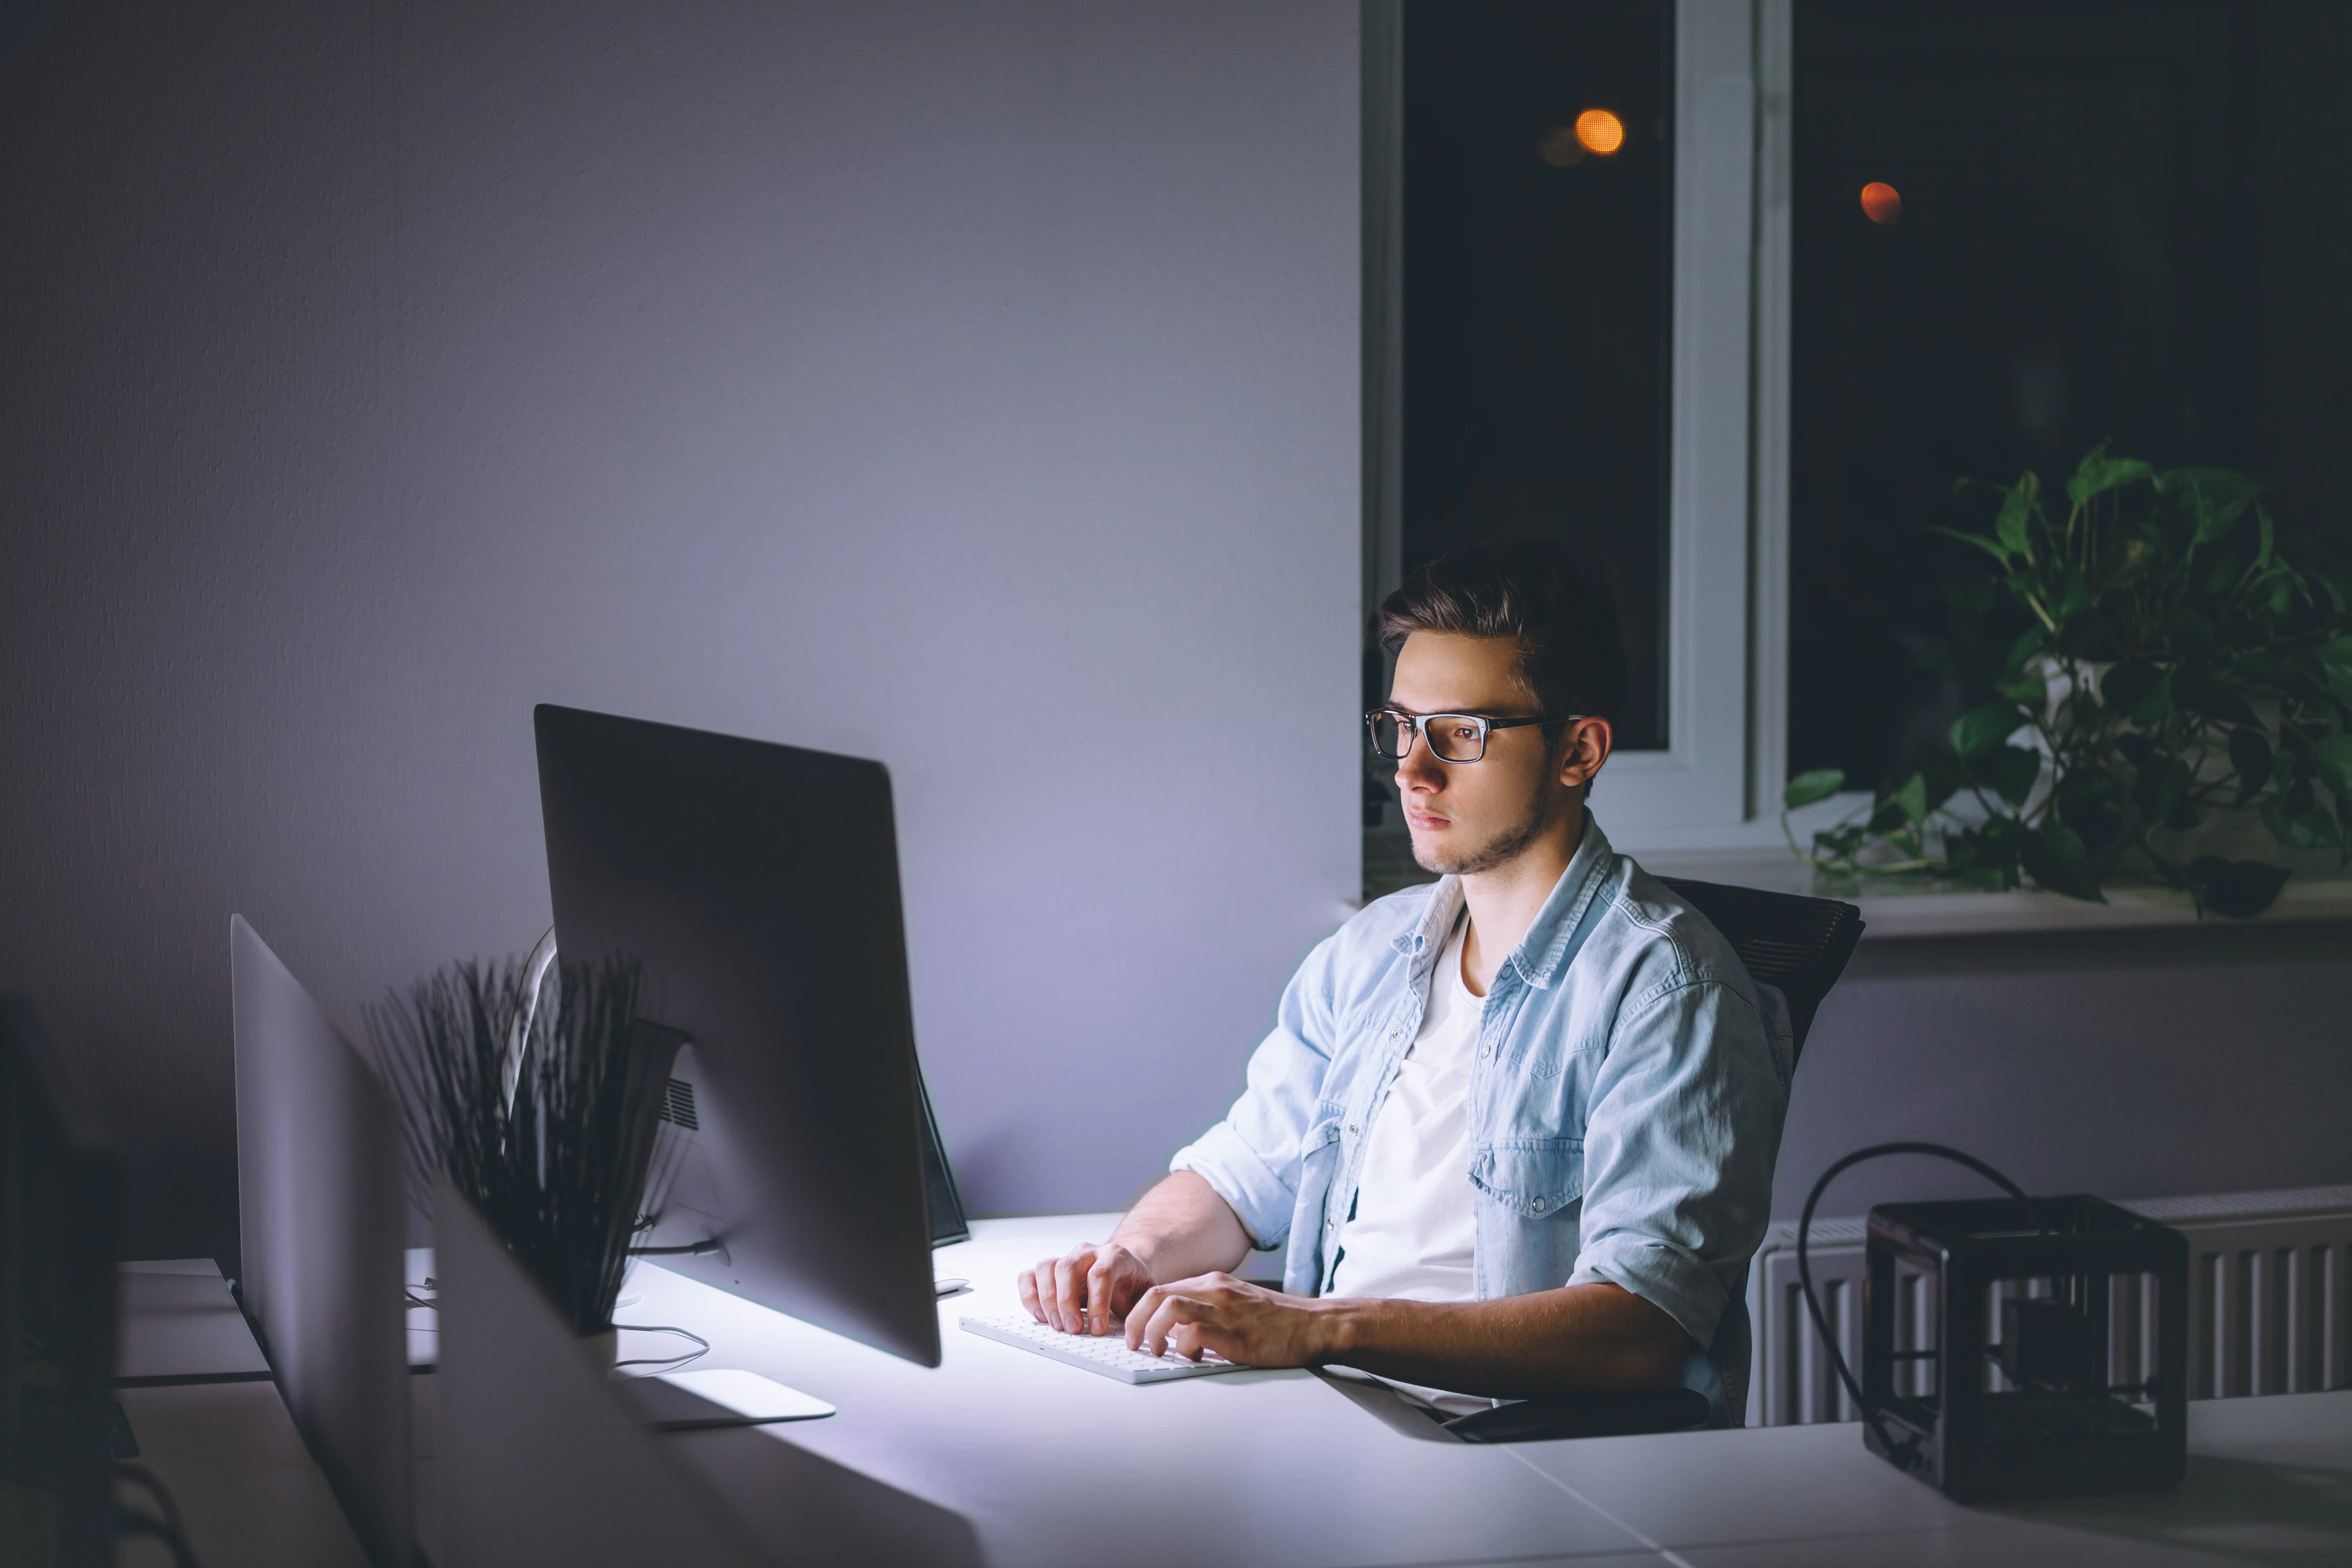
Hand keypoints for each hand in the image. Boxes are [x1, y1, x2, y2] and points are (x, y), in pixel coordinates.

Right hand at [1016, 1241, 1155, 1334]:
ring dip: (1047, 1299)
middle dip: (1066, 1302)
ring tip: (1056, 1325)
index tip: (1097, 1330)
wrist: (1126, 1274)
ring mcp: (1067, 1258)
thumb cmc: (1135, 1289)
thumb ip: (1144, 1312)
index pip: (1101, 1273)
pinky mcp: (1050, 1271)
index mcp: (1115, 1255)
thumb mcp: (1146, 1298)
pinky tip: (1040, 1316)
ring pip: (1046, 1267)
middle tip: (1072, 1329)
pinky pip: (1029, 1275)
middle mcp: (1088, 1252)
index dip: (1097, 1303)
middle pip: (1068, 1267)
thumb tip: (1139, 1335)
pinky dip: (1029, 1295)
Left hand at [1125, 1272, 1338, 1367]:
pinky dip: (1183, 1347)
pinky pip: (1193, 1333)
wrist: (1315, 1325)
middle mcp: (1215, 1290)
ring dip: (1152, 1332)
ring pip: (1168, 1308)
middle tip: (1133, 1343)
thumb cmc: (1277, 1321)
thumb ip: (1207, 1309)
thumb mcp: (1237, 1304)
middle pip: (1156, 1295)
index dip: (1140, 1311)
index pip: (1161, 1289)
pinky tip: (1193, 1357)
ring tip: (1155, 1351)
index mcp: (1213, 1282)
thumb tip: (1175, 1329)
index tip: (1135, 1331)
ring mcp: (1225, 1309)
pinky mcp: (1235, 1333)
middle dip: (1135, 1320)